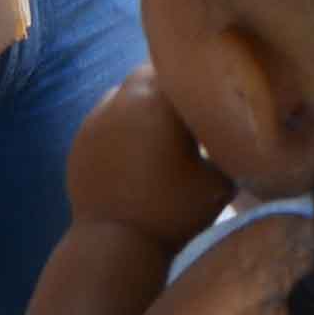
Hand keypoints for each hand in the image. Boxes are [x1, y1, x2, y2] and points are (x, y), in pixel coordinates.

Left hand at [64, 69, 232, 251]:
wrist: (115, 243)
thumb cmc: (172, 211)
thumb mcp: (220, 182)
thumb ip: (228, 150)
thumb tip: (234, 137)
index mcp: (159, 101)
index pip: (183, 71)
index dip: (199, 82)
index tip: (210, 100)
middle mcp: (124, 99)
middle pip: (149, 74)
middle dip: (166, 88)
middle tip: (184, 114)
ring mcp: (95, 118)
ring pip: (123, 93)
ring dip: (140, 104)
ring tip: (156, 133)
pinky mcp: (79, 140)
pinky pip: (104, 119)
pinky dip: (119, 127)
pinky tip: (131, 153)